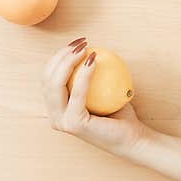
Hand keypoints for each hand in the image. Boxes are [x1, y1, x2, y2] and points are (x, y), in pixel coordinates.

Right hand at [41, 37, 146, 157]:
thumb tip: (87, 48)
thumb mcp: (102, 89)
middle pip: (47, 79)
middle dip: (60, 56)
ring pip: (55, 84)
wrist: (133, 137)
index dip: (58, 57)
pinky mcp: (74, 123)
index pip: (48, 78)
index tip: (77, 43)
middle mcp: (55, 117)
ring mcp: (62, 122)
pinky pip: (77, 92)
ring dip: (68, 61)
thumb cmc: (120, 112)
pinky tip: (94, 60)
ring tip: (85, 48)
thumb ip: (90, 74)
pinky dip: (84, 74)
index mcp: (57, 109)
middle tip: (81, 43)